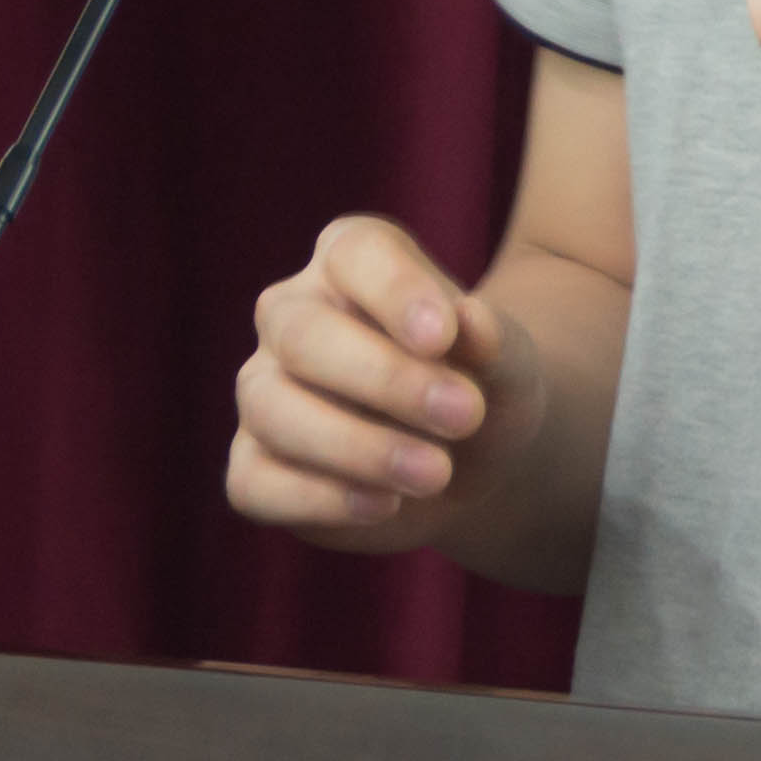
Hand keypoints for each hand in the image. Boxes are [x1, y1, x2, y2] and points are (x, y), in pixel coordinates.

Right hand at [225, 213, 529, 552]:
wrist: (469, 459)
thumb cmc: (480, 385)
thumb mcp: (507, 361)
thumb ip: (493, 340)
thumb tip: (472, 323)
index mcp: (349, 259)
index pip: (356, 254)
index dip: (396, 291)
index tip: (443, 336)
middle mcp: (291, 314)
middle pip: (304, 333)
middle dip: (384, 379)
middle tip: (465, 415)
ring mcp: (263, 389)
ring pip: (272, 408)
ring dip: (355, 446)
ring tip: (435, 474)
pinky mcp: (253, 467)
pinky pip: (256, 481)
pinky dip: (316, 498)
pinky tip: (383, 505)